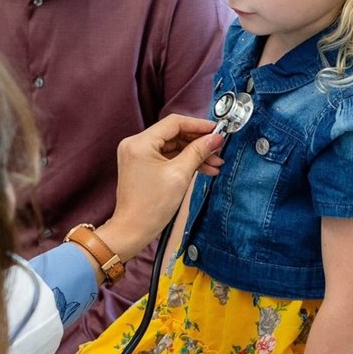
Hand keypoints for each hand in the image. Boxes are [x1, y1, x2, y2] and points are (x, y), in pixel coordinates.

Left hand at [97, 115, 224, 257]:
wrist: (133, 230)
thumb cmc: (152, 206)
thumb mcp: (180, 175)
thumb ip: (198, 152)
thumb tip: (215, 138)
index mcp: (140, 143)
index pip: (174, 123)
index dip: (199, 125)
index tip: (217, 130)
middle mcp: (135, 144)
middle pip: (174, 134)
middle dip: (198, 142)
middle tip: (219, 149)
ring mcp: (137, 155)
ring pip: (172, 146)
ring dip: (194, 154)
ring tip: (215, 164)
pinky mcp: (142, 165)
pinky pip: (167, 157)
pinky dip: (184, 162)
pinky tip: (203, 169)